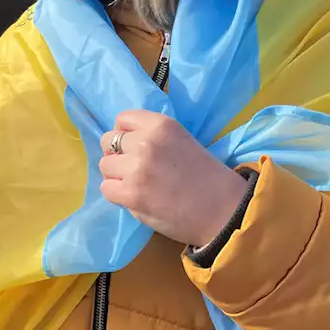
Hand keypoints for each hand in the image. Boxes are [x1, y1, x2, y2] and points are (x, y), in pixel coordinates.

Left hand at [99, 111, 247, 247]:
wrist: (225, 211)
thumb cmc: (207, 178)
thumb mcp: (181, 142)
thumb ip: (152, 138)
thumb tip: (122, 145)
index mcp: (162, 125)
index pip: (122, 119)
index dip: (124, 134)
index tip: (134, 148)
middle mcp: (146, 142)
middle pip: (108, 141)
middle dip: (117, 155)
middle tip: (134, 170)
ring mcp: (137, 168)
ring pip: (105, 165)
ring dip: (116, 176)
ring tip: (137, 186)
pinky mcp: (132, 193)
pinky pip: (106, 189)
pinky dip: (117, 195)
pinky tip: (135, 199)